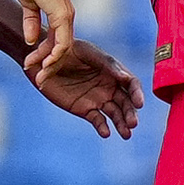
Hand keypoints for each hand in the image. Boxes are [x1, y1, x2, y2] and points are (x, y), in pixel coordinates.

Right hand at [13, 0, 75, 71]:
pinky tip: (46, 64)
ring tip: (40, 76)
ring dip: (51, 64)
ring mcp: (66, 17)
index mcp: (59, 15)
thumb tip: (31, 41)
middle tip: (38, 78)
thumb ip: (30, 22)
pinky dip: (55, 55)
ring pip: (63, 49)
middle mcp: (66, 17)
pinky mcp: (62, 15)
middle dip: (49, 65)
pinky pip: (62, 42)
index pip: (56, 42)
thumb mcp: (29, 5)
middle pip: (62, 49)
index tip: (30, 64)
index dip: (44, 56)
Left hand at [27, 35, 146, 137]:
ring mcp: (98, 99)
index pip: (131, 84)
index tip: (139, 103)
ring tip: (126, 134)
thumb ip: (107, 64)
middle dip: (130, 113)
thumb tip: (125, 77)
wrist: (44, 60)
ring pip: (114, 114)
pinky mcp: (84, 110)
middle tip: (133, 123)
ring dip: (121, 124)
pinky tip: (105, 133)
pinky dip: (102, 127)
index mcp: (113, 72)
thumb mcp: (88, 53)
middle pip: (125, 103)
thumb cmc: (69, 50)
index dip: (137, 94)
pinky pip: (97, 120)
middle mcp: (109, 87)